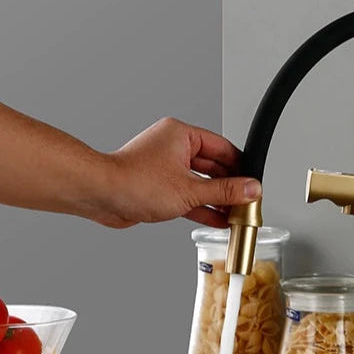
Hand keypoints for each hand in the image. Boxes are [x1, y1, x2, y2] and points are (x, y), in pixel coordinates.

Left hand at [99, 117, 260, 228]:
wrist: (100, 196)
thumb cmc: (134, 182)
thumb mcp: (190, 189)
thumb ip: (225, 191)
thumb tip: (250, 189)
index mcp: (181, 135)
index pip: (223, 148)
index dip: (241, 167)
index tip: (254, 182)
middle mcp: (173, 147)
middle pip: (213, 166)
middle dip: (230, 186)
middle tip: (247, 201)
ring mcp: (165, 167)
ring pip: (200, 182)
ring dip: (217, 199)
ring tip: (235, 213)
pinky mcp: (158, 186)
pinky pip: (187, 194)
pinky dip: (201, 206)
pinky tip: (217, 218)